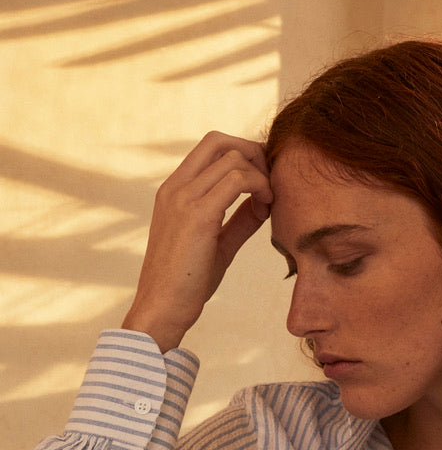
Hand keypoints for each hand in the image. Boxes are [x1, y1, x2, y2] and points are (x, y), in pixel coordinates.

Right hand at [122, 132, 272, 352]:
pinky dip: (259, 188)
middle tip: (270, 185)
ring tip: (269, 203)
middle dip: (254, 155)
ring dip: (261, 175)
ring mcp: (183, 198)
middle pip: (220, 141)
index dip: (243, 155)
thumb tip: (264, 204)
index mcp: (174, 190)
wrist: (162, 309)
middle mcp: (175, 187)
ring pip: (232, 157)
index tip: (262, 183)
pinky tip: (265, 209)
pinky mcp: (197, 215)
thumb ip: (237, 220)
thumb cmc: (187, 283)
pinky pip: (237, 180)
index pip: (210, 146)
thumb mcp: (216, 244)